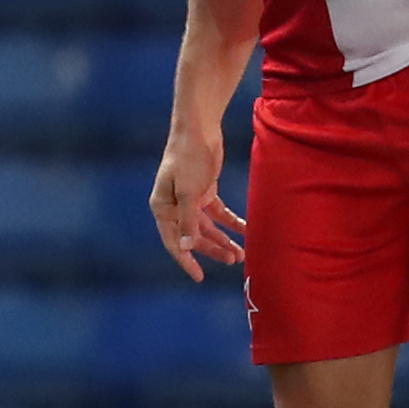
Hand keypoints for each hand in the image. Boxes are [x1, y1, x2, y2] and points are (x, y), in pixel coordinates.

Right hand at [150, 131, 245, 280]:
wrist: (198, 129)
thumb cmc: (187, 159)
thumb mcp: (189, 192)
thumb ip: (187, 220)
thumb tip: (185, 247)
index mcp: (163, 208)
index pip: (173, 242)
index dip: (185, 261)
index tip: (199, 277)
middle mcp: (174, 207)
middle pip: (194, 236)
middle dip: (213, 250)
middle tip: (234, 260)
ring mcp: (190, 199)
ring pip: (208, 227)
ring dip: (223, 239)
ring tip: (240, 253)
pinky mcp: (205, 191)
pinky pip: (219, 213)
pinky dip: (231, 222)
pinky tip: (245, 231)